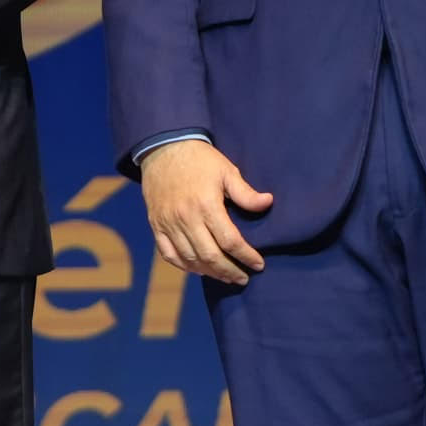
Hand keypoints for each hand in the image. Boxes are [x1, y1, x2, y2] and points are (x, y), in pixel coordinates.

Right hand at [141, 139, 274, 285]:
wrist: (163, 147)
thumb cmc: (200, 159)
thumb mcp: (226, 170)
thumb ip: (245, 192)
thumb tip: (268, 203)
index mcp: (206, 205)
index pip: (230, 241)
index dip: (246, 256)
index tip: (258, 264)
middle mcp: (186, 218)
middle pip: (210, 256)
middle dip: (230, 271)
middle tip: (243, 277)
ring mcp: (168, 223)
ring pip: (190, 259)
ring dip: (210, 272)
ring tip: (225, 276)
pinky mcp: (156, 225)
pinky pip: (169, 254)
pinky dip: (184, 266)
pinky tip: (198, 269)